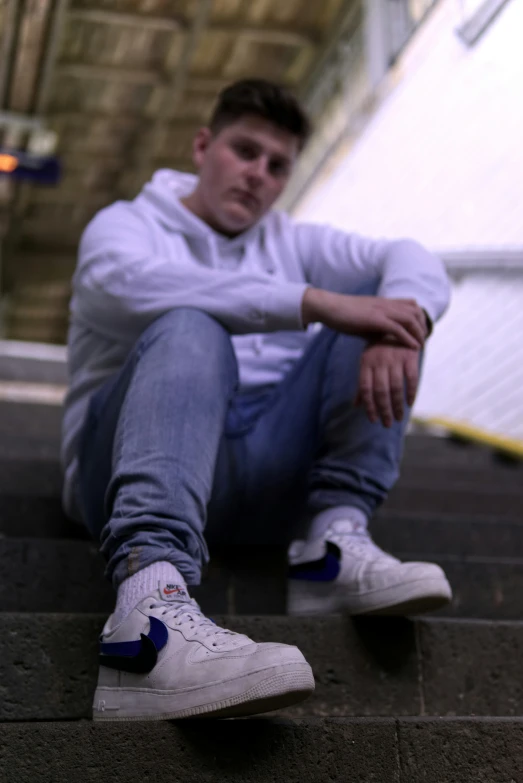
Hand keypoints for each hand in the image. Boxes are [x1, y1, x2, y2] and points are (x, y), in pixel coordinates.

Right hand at [302, 288, 426, 349]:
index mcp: (384, 301)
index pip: (411, 304)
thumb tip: (382, 335)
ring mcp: (382, 310)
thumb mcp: (365, 317)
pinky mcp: (376, 319)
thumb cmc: (343, 314)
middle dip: (422, 325)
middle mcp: (386, 304)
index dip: (419, 317)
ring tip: (421, 346)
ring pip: (410, 319)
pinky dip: (408, 338)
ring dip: (419, 333)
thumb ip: (376, 323)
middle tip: (423, 340)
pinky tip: (413, 347)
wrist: (329, 307)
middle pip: (415, 311)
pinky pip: (398, 329)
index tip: (420, 330)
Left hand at [355, 341, 420, 426]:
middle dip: (384, 410)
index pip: (365, 389)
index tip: (374, 420)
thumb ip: (363, 384)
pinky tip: (410, 403)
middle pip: (380, 391)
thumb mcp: (367, 362)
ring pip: (396, 387)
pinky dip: (411, 392)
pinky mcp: (410, 356)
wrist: (396, 324)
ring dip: (397, 405)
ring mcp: (395, 358)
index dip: (369, 406)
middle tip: (387, 424)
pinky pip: (411, 378)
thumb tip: (356, 406)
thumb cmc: (378, 349)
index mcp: (365, 363)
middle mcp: (379, 361)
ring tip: (398, 418)